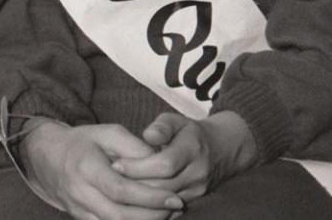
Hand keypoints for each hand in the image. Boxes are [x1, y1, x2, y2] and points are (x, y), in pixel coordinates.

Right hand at [21, 120, 183, 219]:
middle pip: (120, 215)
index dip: (150, 197)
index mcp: (87, 168)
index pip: (120, 190)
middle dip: (153, 214)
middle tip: (178, 206)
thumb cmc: (85, 142)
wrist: (50, 158)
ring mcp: (79, 211)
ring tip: (169, 213)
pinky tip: (150, 218)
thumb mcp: (109, 133)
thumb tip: (160, 163)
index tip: (175, 196)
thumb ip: (134, 147)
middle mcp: (80, 194)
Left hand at [113, 112, 257, 202]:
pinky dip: (148, 207)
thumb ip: (161, 126)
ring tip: (116, 193)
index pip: (164, 164)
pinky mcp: (193, 201)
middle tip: (110, 181)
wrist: (221, 150)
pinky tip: (130, 201)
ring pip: (164, 203)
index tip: (116, 164)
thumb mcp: (176, 121)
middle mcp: (198, 172)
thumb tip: (147, 135)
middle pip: (162, 187)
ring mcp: (197, 190)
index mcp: (193, 148)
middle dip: (134, 185)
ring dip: (139, 200)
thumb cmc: (189, 132)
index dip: (138, 166)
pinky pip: (168, 210)